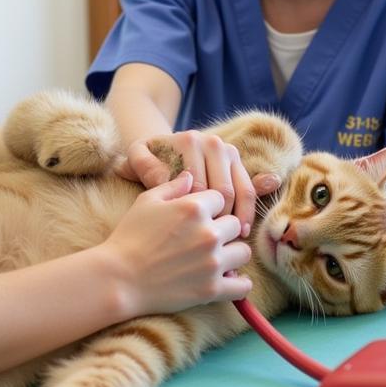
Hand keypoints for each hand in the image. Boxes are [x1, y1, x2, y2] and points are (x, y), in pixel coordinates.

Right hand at [102, 175, 252, 317]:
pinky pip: (243, 286)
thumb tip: (190, 175)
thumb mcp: (146, 201)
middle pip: (235, 223)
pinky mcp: (212, 289)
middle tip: (207, 236)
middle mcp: (208, 233)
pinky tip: (228, 279)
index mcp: (193, 207)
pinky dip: (238, 283)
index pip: (221, 198)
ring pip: (243, 252)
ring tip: (216, 256)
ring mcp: (212, 262)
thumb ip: (172, 185)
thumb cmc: (129, 236)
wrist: (119, 277)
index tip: (200, 215)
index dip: (210, 205)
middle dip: (223, 227)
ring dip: (232, 253)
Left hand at [117, 131, 268, 236]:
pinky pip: (248, 190)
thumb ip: (145, 167)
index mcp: (188, 141)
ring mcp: (229, 152)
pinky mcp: (239, 164)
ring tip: (230, 242)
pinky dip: (247, 211)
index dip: (194, 214)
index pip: (197, 185)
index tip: (188, 237)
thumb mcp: (136, 161)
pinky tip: (242, 232)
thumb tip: (165, 179)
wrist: (162, 150)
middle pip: (222, 189)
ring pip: (239, 191)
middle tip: (209, 245)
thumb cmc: (148, 163)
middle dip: (217, 219)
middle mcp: (212, 143)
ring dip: (238, 218)